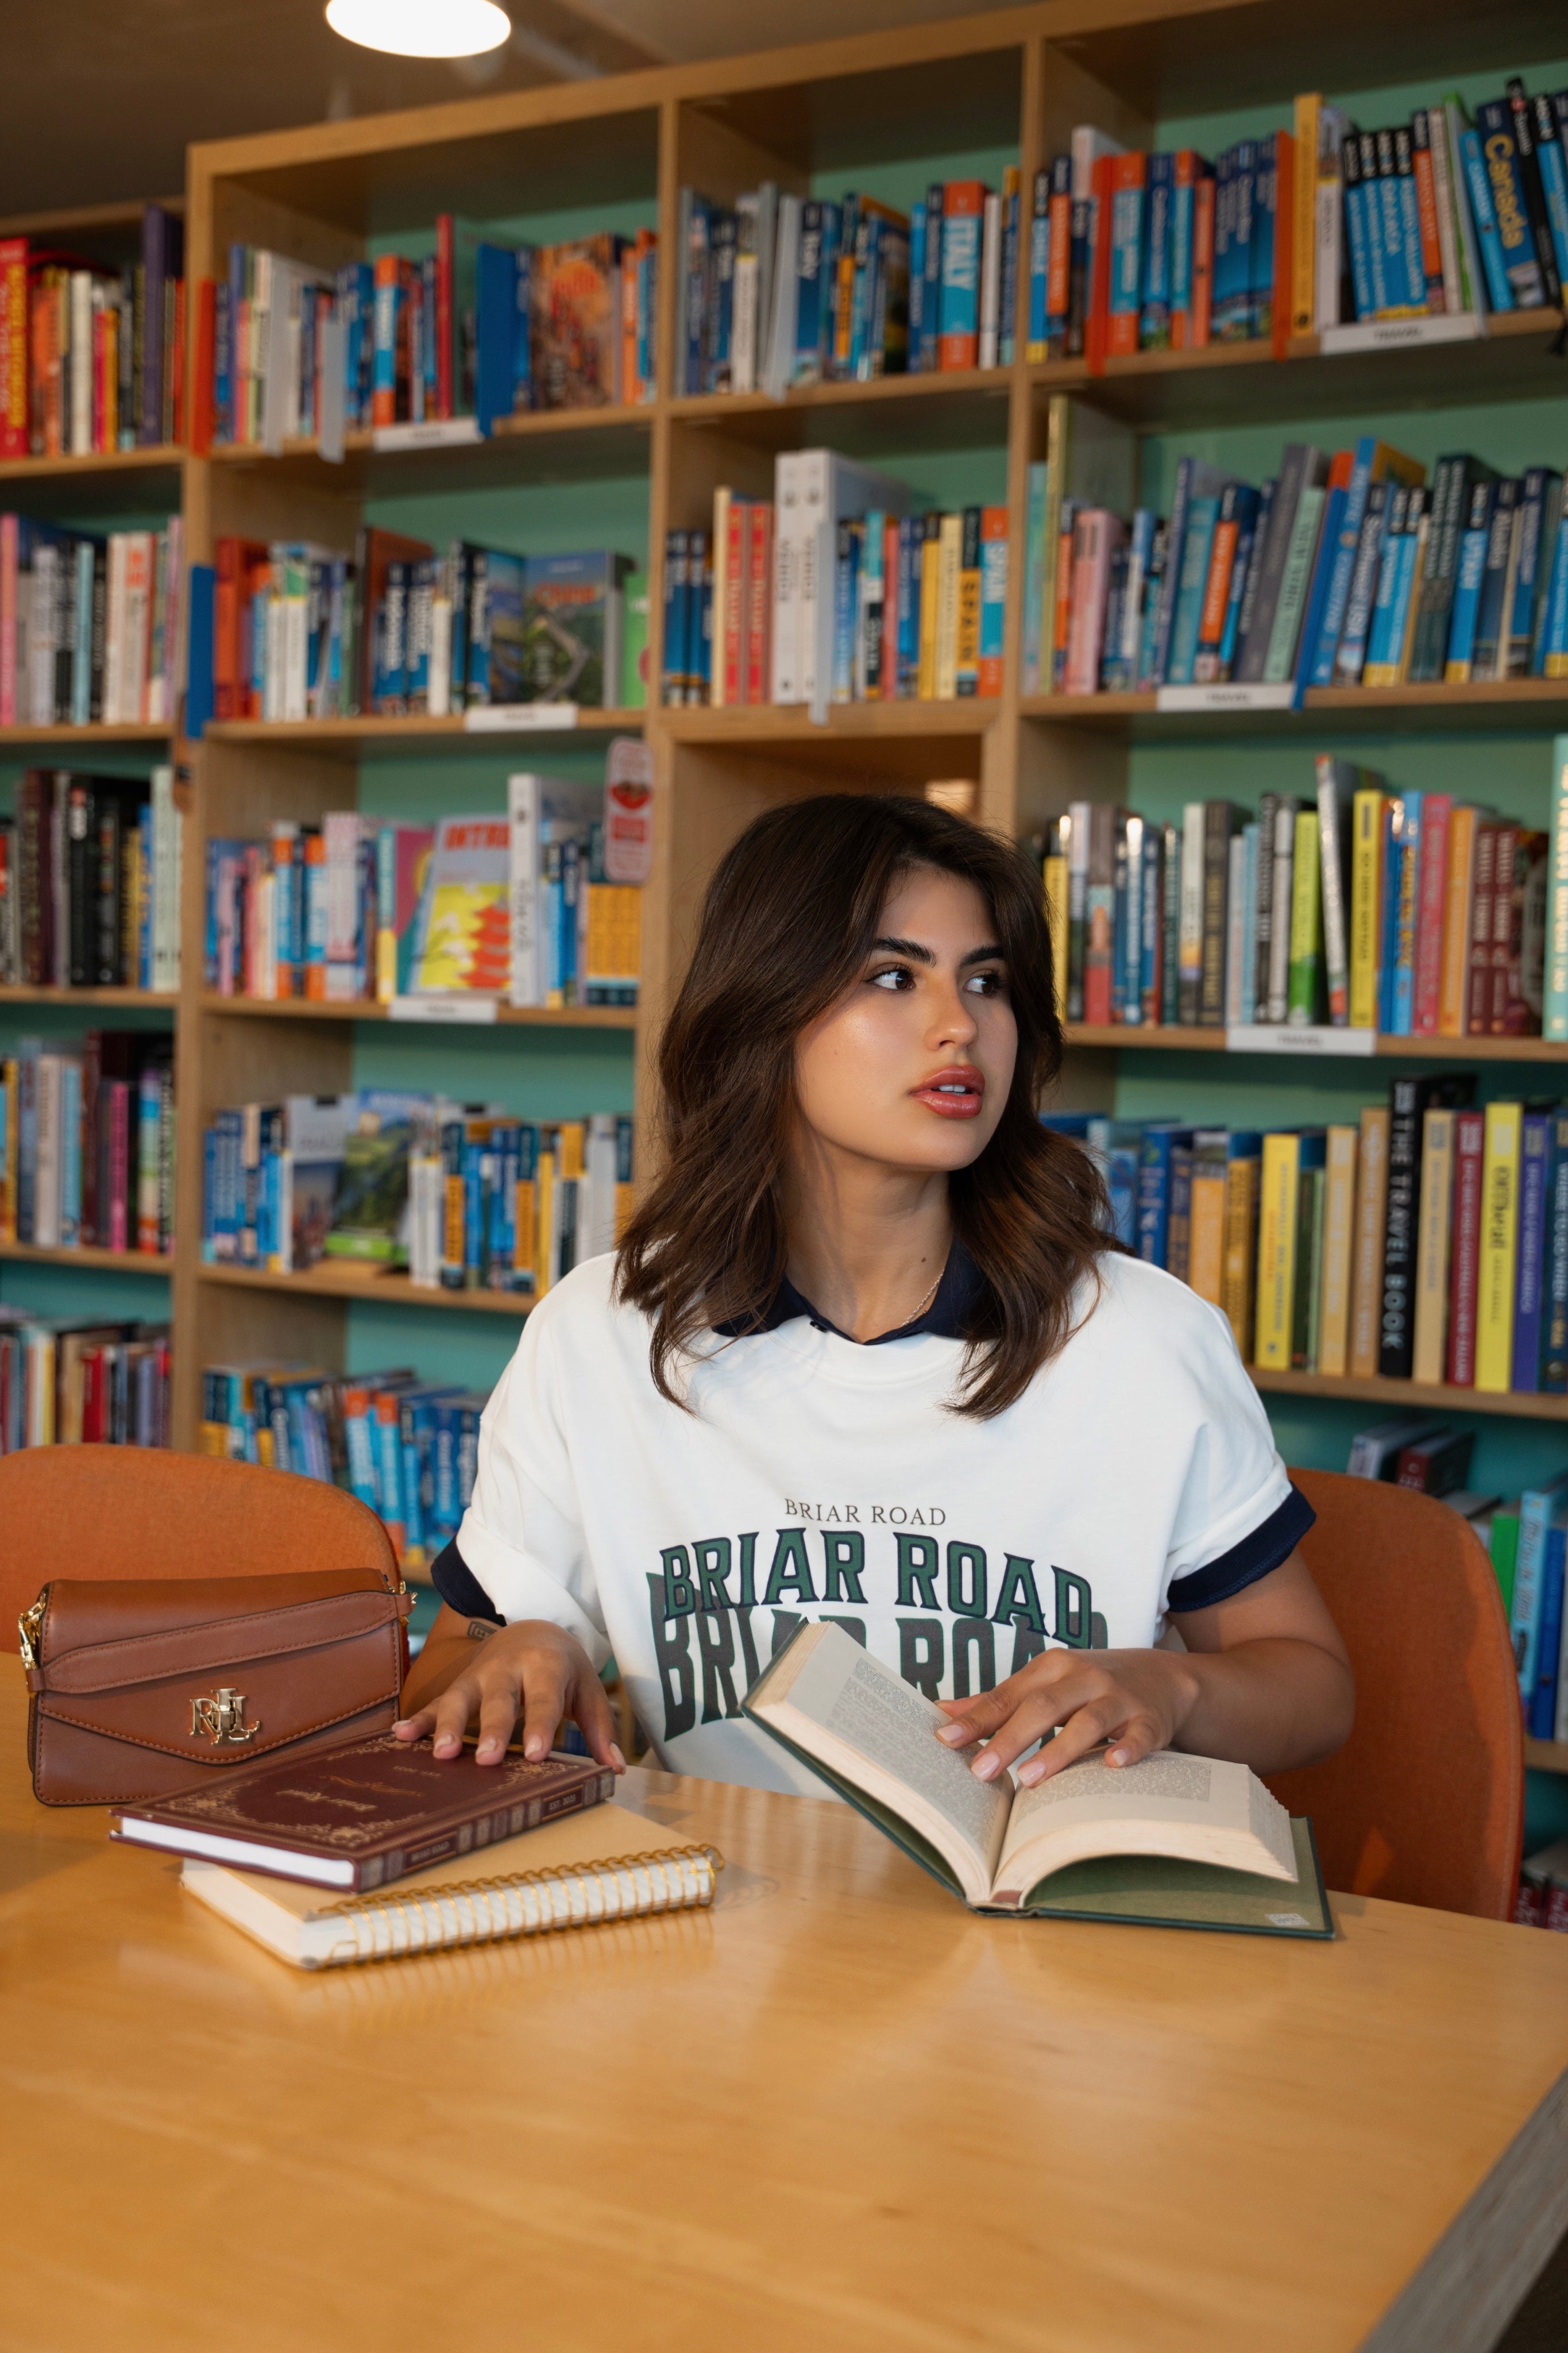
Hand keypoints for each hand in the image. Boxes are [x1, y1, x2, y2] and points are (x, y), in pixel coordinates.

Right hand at [394, 1617, 625, 1772]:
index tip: (537, 1753)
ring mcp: (478, 1676)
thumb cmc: (563, 1669)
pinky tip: (400, 1736)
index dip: (540, 1724)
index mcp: (545, 1666)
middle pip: (500, 1700)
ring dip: (450, 1725)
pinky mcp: (458, 1685)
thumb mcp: (587, 1689)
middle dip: (494, 1729)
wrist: (531, 1629)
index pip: (544, 1698)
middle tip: (490, 1760)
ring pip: (461, 1699)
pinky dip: (418, 1718)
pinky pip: (435, 1701)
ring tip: (442, 1755)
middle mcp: (508, 1668)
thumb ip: (599, 1727)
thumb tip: (613, 1770)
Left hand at [934, 1648, 1200, 1785]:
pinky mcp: (1150, 1720)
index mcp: (1051, 1667)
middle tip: (980, 1771)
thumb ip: (998, 1700)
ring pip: (1087, 1722)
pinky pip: (1139, 1735)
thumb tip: (942, 1712)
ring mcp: (1119, 1698)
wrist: (1164, 1676)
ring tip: (1029, 1779)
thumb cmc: (1089, 1684)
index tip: (944, 1739)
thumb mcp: (1046, 1683)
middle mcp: (1083, 1677)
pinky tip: (1113, 1765)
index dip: (976, 1718)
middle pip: (1042, 1706)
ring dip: (1058, 1750)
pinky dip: (1128, 1749)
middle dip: (1009, 1739)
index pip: (1008, 1694)